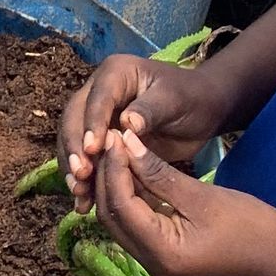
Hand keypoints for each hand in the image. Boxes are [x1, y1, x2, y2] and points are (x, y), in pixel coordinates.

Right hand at [60, 52, 222, 207]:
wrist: (202, 109)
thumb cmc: (191, 99)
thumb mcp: (175, 100)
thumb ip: (150, 110)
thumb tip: (126, 124)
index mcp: (115, 74)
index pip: (97, 99)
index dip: (92, 124)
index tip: (92, 150)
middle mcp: (98, 91)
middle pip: (75, 118)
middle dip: (75, 148)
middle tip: (80, 176)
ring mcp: (97, 115)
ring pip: (74, 140)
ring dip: (73, 166)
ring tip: (79, 193)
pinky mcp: (101, 138)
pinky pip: (86, 158)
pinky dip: (83, 179)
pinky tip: (84, 201)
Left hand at [94, 131, 275, 275]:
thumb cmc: (252, 226)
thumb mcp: (202, 196)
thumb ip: (159, 172)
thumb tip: (125, 141)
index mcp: (161, 254)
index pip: (119, 205)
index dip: (113, 168)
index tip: (115, 135)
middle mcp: (152, 265)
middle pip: (112, 215)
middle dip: (108, 176)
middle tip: (113, 139)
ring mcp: (158, 264)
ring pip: (122, 220)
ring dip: (117, 185)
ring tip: (121, 148)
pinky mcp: (166, 256)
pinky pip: (138, 224)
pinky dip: (133, 197)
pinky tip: (135, 169)